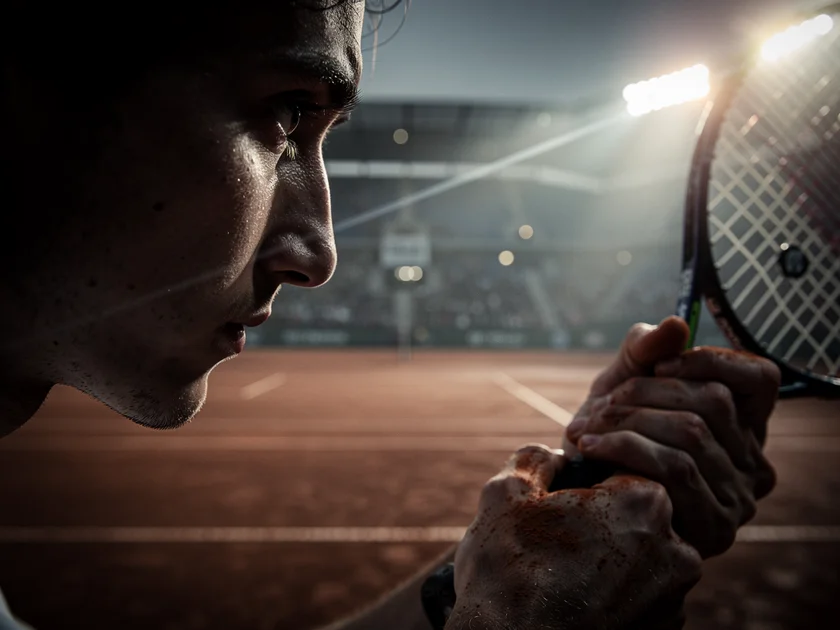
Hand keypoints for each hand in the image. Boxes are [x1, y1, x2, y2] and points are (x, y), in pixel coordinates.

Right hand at [447, 445, 701, 629]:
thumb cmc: (508, 569)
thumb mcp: (508, 491)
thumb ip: (538, 458)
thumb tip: (555, 457)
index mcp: (645, 504)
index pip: (623, 472)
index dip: (584, 485)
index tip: (558, 505)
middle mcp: (677, 550)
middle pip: (637, 515)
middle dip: (602, 520)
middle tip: (558, 540)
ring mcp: (674, 599)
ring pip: (641, 555)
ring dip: (610, 556)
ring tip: (563, 573)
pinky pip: (641, 595)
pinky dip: (615, 593)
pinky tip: (576, 599)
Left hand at [565, 318, 779, 557]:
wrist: (577, 493)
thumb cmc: (609, 432)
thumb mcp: (622, 381)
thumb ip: (645, 349)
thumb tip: (677, 325)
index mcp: (744, 424)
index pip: (760, 378)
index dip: (709, 360)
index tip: (656, 365)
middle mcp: (752, 463)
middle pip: (714, 401)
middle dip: (646, 391)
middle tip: (604, 402)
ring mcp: (738, 499)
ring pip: (691, 433)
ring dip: (627, 420)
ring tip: (588, 428)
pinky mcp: (712, 527)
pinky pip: (673, 467)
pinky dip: (623, 448)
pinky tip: (590, 448)